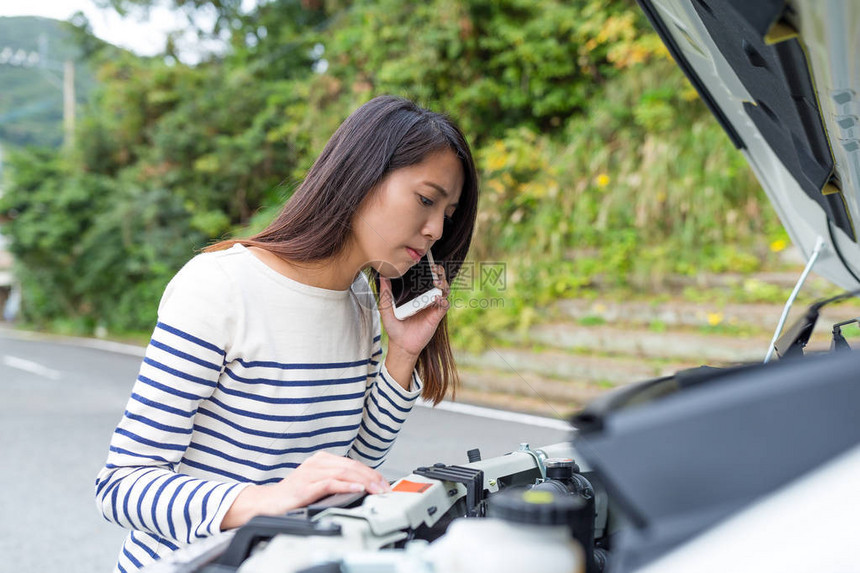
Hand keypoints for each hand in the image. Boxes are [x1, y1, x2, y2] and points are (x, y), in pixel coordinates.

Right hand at [221, 452, 389, 529]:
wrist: (268, 502)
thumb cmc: (293, 494)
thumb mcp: (319, 483)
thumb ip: (336, 480)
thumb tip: (362, 486)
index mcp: (322, 459)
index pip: (353, 463)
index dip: (371, 473)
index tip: (384, 484)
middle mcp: (317, 463)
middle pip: (351, 467)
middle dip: (372, 477)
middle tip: (385, 488)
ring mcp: (310, 473)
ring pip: (344, 473)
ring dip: (364, 482)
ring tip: (376, 489)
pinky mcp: (305, 486)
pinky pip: (329, 483)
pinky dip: (346, 486)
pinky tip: (357, 489)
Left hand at [379, 263, 449, 357]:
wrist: (401, 344)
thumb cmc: (394, 326)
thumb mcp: (386, 308)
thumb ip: (385, 293)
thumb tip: (382, 277)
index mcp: (415, 294)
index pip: (424, 277)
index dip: (428, 269)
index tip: (427, 262)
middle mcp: (425, 298)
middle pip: (438, 280)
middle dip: (439, 273)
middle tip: (435, 269)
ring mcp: (432, 306)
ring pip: (444, 290)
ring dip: (443, 284)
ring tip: (437, 283)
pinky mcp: (437, 315)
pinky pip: (444, 305)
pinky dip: (443, 300)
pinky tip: (436, 299)